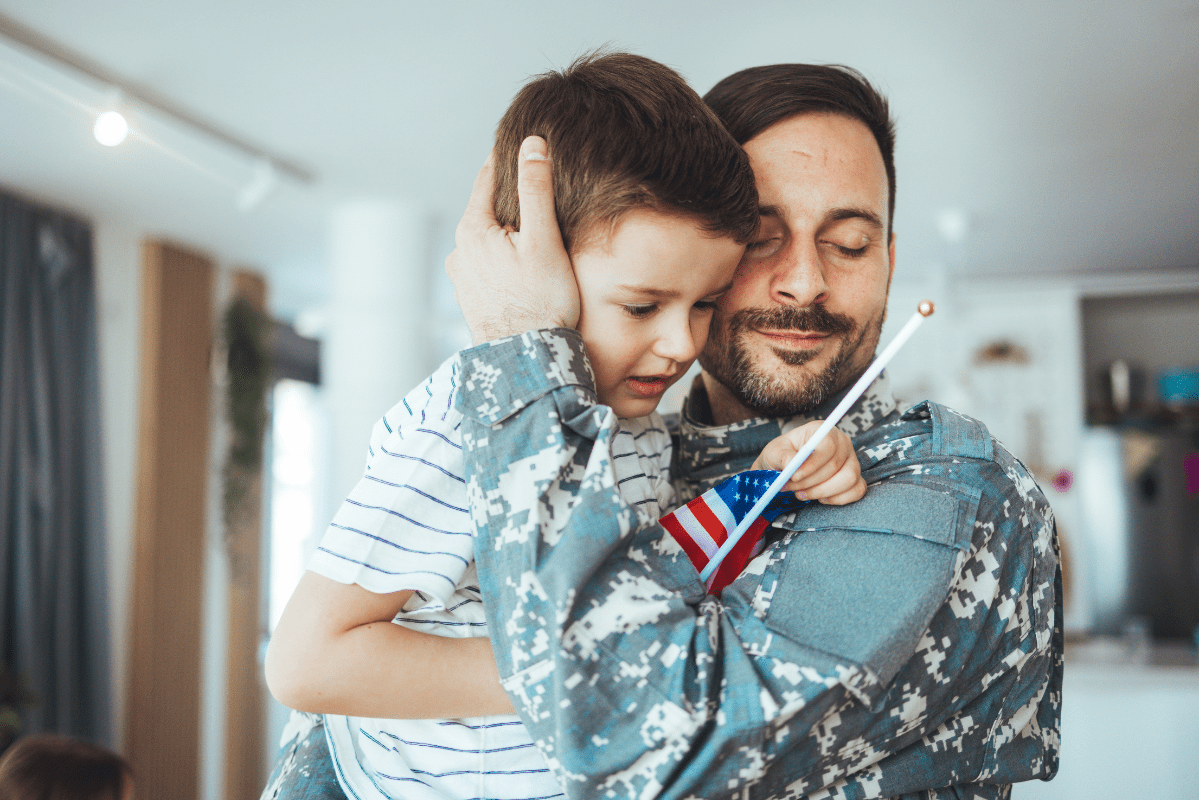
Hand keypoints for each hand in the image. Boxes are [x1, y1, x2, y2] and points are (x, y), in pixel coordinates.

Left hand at [444, 136, 579, 343]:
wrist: (528, 360)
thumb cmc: (541, 302)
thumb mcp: (544, 239)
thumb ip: (536, 189)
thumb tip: (532, 144)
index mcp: (473, 230)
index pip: (487, 179)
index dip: (507, 159)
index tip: (520, 143)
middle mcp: (460, 252)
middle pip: (486, 211)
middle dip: (508, 199)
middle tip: (532, 184)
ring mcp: (463, 279)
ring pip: (486, 241)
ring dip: (505, 233)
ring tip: (531, 230)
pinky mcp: (472, 300)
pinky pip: (487, 267)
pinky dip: (502, 259)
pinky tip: (522, 267)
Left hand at [752, 421, 866, 505]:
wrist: (786, 468)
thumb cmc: (782, 456)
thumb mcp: (774, 453)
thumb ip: (783, 457)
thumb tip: (793, 464)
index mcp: (823, 430)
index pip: (828, 445)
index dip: (813, 464)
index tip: (794, 476)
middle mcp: (842, 443)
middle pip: (835, 465)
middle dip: (810, 482)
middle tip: (790, 487)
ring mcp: (852, 460)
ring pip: (848, 479)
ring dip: (822, 491)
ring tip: (801, 493)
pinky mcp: (856, 478)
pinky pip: (857, 490)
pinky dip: (837, 499)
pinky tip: (820, 498)